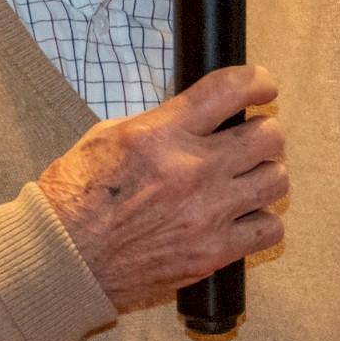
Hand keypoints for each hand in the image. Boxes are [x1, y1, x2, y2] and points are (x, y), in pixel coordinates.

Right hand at [36, 65, 286, 311]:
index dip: (258, 82)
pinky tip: (243, 216)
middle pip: (268, 137)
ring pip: (276, 180)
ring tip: (246, 179)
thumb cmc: (76, 197)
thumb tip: (201, 115)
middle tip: (250, 140)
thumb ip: (161, 123)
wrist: (63, 258)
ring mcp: (206, 214)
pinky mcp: (213, 252)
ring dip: (265, 174)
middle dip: (264, 132)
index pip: (231, 91)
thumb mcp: (108, 136)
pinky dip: (261, 220)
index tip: (263, 86)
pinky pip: (270, 229)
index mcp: (161, 135)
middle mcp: (191, 171)